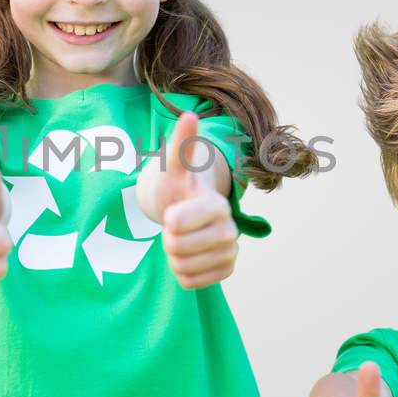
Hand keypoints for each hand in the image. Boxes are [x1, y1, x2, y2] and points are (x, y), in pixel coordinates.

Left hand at [145, 112, 237, 289]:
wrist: (186, 210)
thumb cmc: (177, 187)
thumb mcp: (174, 166)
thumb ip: (181, 145)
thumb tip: (188, 115)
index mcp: (217, 205)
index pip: (178, 222)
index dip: (169, 220)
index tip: (170, 213)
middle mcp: (229, 230)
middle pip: (177, 248)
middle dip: (168, 238)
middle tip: (173, 226)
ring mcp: (229, 252)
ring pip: (182, 267)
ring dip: (173, 256)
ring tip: (180, 239)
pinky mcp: (225, 271)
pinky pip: (189, 282)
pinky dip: (182, 272)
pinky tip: (188, 255)